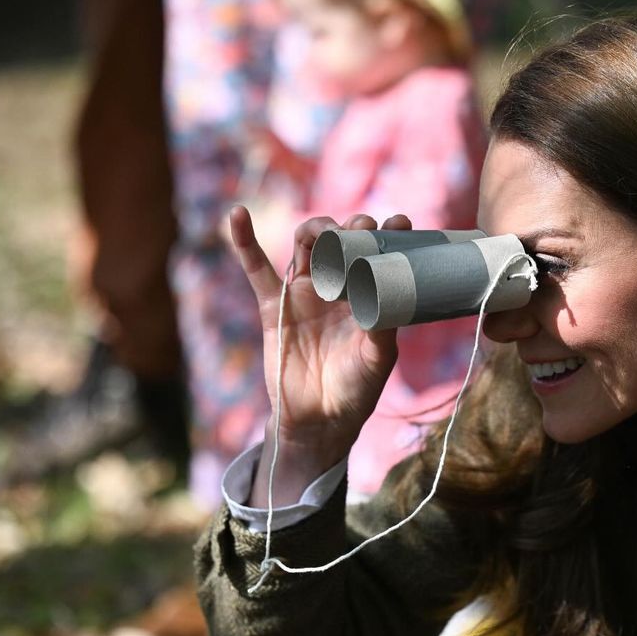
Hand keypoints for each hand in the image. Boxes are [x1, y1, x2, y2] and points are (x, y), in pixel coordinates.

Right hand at [228, 206, 411, 505]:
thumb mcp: (378, 358)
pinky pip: (256, 270)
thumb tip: (386, 291)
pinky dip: (244, 241)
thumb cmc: (356, 390)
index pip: (377, 252)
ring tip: (324, 233)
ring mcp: (305, 294)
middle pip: (341, 239)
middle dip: (351, 227)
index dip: (387, 232)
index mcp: (368, 294)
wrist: (320, 421)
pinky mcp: (275, 306)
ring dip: (315, 229)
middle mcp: (338, 287)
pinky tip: (237, 215)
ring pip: (306, 245)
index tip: (400, 223)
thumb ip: (384, 326)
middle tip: (361, 231)